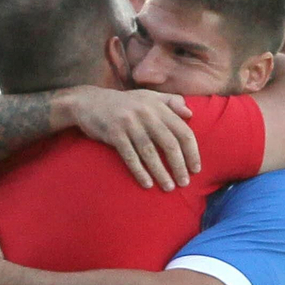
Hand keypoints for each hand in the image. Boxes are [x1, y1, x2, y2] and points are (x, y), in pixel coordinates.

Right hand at [65, 86, 197, 190]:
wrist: (88, 102)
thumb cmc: (122, 103)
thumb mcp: (147, 97)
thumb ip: (170, 102)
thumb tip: (190, 114)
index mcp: (158, 106)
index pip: (182, 131)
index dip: (192, 152)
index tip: (196, 169)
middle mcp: (146, 114)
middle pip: (169, 144)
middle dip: (179, 166)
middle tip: (184, 183)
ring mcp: (129, 124)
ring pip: (150, 152)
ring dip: (161, 172)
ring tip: (169, 187)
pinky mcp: (114, 134)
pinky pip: (130, 156)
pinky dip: (139, 171)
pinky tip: (147, 184)